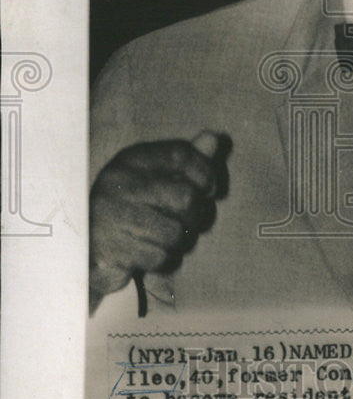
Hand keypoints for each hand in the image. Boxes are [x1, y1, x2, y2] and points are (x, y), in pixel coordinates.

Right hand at [89, 130, 228, 311]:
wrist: (91, 249)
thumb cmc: (134, 209)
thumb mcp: (159, 178)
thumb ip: (188, 160)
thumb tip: (214, 138)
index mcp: (132, 160)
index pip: (181, 155)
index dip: (206, 174)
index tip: (209, 190)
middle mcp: (119, 182)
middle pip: (186, 198)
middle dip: (195, 215)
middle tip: (187, 220)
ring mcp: (111, 215)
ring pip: (175, 232)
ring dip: (178, 242)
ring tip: (165, 237)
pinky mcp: (111, 247)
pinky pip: (160, 257)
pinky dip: (162, 260)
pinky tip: (149, 252)